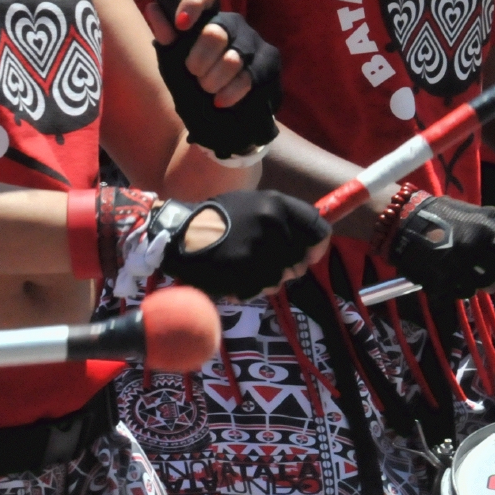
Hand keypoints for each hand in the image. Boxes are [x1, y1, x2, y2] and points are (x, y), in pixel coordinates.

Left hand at [149, 0, 281, 160]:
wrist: (221, 123)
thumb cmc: (194, 89)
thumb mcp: (172, 66)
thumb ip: (166, 39)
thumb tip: (153, 7)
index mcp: (207, 19)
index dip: (193, 2)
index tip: (180, 26)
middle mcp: (233, 24)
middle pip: (215, 30)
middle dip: (198, 59)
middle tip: (194, 73)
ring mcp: (255, 42)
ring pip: (233, 57)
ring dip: (213, 80)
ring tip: (208, 90)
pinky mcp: (270, 62)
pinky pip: (249, 76)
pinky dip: (230, 92)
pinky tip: (222, 101)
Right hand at [159, 191, 331, 299]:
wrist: (176, 235)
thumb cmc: (217, 219)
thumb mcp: (253, 205)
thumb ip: (282, 220)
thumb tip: (310, 241)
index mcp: (278, 204)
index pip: (318, 231)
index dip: (317, 247)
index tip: (310, 255)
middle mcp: (273, 225)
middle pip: (301, 261)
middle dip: (287, 268)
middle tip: (263, 264)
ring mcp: (259, 250)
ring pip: (281, 279)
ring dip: (266, 280)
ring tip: (243, 267)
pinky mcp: (244, 272)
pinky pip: (259, 290)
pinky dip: (248, 289)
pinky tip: (231, 276)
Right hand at [386, 194, 494, 300]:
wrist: (403, 221)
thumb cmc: (447, 216)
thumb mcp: (481, 218)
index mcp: (488, 230)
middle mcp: (474, 250)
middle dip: (492, 275)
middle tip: (478, 264)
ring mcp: (455, 269)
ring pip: (477, 289)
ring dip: (472, 281)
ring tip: (458, 264)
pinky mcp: (437, 284)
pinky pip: (456, 295)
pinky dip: (453, 287)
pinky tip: (445, 272)